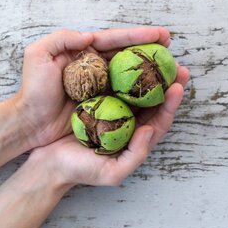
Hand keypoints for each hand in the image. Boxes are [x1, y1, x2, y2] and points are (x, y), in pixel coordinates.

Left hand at [12, 27, 173, 147]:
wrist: (28, 124)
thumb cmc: (32, 91)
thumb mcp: (38, 55)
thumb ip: (63, 39)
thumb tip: (91, 38)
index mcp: (90, 59)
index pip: (119, 44)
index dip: (141, 38)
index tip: (163, 35)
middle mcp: (102, 77)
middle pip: (135, 67)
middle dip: (158, 64)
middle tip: (178, 62)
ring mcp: (106, 98)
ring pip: (138, 90)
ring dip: (160, 88)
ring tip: (179, 84)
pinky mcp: (106, 118)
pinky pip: (132, 112)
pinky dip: (148, 108)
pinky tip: (162, 105)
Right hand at [27, 64, 189, 186]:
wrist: (49, 164)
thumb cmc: (80, 170)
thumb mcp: (112, 172)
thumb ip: (135, 155)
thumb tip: (149, 129)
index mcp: (134, 137)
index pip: (159, 119)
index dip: (171, 103)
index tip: (178, 87)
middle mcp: (126, 121)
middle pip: (151, 100)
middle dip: (166, 82)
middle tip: (178, 65)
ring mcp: (111, 109)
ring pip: (133, 88)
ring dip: (146, 73)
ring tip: (158, 55)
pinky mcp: (94, 100)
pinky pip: (110, 84)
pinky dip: (120, 72)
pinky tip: (125, 58)